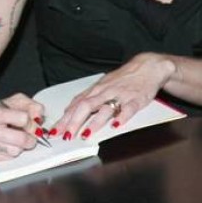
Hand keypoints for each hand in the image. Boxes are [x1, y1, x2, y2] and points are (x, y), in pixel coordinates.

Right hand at [0, 92, 43, 161]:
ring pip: (13, 152)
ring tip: (15, 141)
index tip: (29, 123)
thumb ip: (31, 106)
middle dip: (30, 139)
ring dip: (19, 147)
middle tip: (30, 137)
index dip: (30, 122)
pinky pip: (4, 159)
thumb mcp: (12, 102)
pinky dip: (8, 154)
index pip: (23, 119)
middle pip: (20, 139)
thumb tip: (40, 117)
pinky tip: (5, 146)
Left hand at [52, 53, 175, 140]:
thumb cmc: (123, 78)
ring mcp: (121, 95)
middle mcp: (105, 92)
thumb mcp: (102, 85)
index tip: (54, 131)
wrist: (147, 67)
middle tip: (66, 136)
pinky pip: (128, 108)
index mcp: (96, 90)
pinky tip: (116, 125)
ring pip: (105, 108)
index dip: (64, 119)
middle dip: (74, 122)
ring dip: (95, 122)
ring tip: (86, 134)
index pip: (76, 105)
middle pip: (86, 106)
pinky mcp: (136, 99)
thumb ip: (86, 98)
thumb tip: (68, 111)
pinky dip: (122, 117)